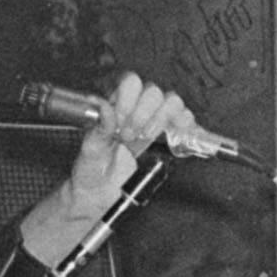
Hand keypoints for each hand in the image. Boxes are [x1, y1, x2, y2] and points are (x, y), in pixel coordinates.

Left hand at [20, 74, 198, 266]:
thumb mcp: (90, 149)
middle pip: (153, 91)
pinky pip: (186, 120)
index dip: (128, 98)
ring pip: (172, 101)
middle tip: (128, 135)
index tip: (119, 120)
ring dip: (161, 118)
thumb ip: (99, 128)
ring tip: (146, 137)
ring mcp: (153, 121)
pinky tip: (174, 134)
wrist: (98, 193)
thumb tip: (104, 107)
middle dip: (142, 113)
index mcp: (115, 106)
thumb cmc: (90, 168)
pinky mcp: (168, 136)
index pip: (131, 83)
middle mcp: (136, 110)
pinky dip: (185, 124)